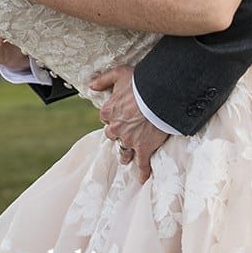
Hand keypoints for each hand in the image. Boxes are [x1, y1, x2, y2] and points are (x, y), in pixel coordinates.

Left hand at [89, 66, 170, 180]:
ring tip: (128, 157)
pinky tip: (142, 178)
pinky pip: (141, 163)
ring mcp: (129, 140)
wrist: (160, 94)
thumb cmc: (141, 82)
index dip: (115, 116)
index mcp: (108, 112)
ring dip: (126, 154)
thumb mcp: (119, 73)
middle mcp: (116, 128)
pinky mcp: (143, 148)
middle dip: (120, 134)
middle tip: (128, 132)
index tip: (122, 114)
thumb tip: (90, 85)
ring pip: (124, 151)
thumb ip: (103, 79)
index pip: (106, 117)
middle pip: (114, 135)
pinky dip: (142, 172)